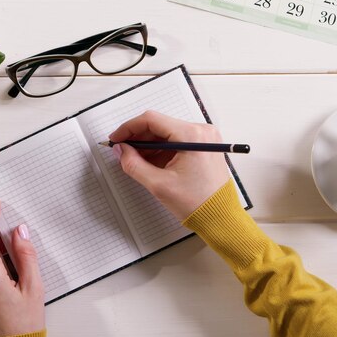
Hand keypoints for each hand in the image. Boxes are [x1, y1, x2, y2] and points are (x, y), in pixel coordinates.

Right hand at [109, 111, 230, 219]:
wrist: (220, 216)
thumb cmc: (197, 203)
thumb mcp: (158, 184)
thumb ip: (134, 164)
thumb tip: (121, 150)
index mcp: (192, 136)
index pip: (152, 120)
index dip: (129, 128)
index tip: (116, 139)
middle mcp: (201, 131)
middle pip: (159, 124)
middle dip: (138, 137)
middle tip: (122, 151)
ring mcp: (204, 138)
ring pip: (167, 132)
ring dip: (149, 144)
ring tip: (135, 160)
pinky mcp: (204, 146)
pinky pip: (176, 140)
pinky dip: (161, 149)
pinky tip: (150, 162)